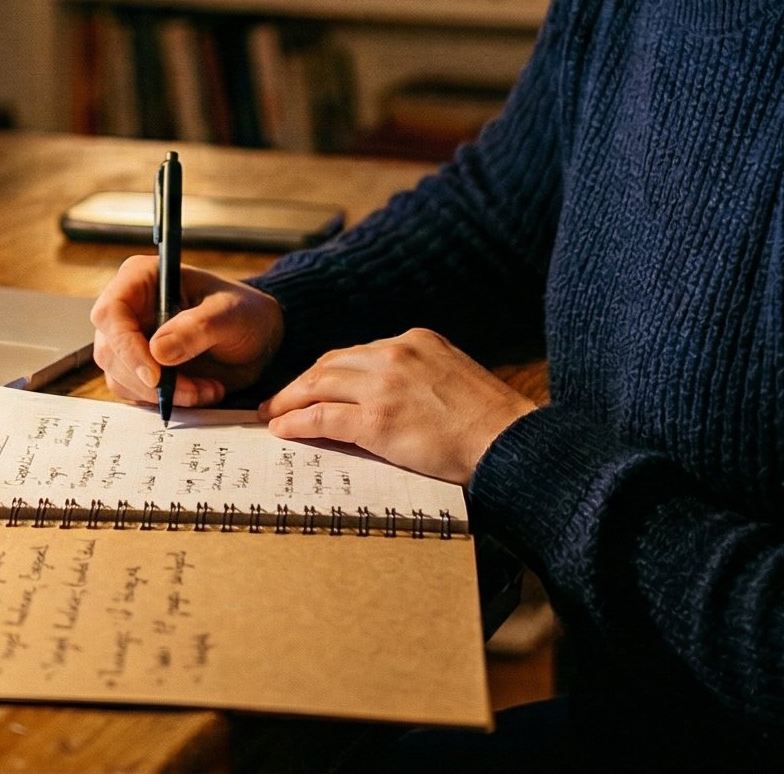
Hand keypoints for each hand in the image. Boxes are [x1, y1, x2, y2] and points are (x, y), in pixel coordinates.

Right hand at [90, 254, 283, 408]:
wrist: (257, 340)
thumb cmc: (244, 314)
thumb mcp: (230, 315)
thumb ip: (196, 328)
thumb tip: (157, 350)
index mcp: (142, 278)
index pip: (111, 312)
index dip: (126, 346)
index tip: (155, 376)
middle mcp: (128, 307)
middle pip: (110, 350)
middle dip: (149, 380)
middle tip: (194, 390)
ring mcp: (129, 339)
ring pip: (119, 376)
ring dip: (161, 394)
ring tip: (206, 389)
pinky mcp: (136, 367)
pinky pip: (134, 392)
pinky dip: (165, 400)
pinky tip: (199, 391)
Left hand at [262, 329, 536, 485]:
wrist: (510, 443)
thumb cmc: (489, 422)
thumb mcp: (452, 376)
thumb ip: (418, 375)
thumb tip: (386, 395)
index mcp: (415, 340)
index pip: (356, 352)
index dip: (328, 370)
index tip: (312, 383)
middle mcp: (395, 354)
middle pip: (330, 363)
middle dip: (301, 382)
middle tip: (280, 398)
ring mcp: (384, 386)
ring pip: (319, 385)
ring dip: (290, 400)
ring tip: (273, 413)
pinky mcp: (377, 421)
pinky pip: (322, 418)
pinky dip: (296, 422)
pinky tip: (282, 429)